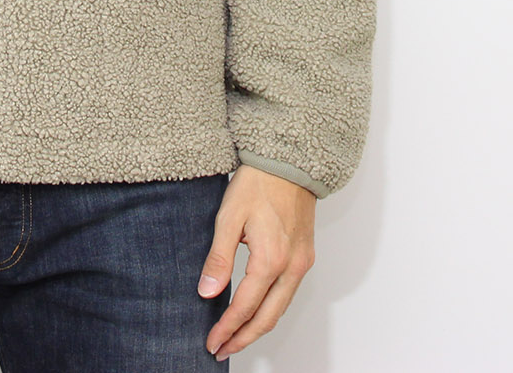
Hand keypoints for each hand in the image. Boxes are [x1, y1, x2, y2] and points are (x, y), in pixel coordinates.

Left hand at [197, 164, 315, 359]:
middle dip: (243, 338)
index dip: (227, 328)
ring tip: (236, 338)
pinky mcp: (305, 256)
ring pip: (280, 309)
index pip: (245, 307)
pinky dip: (271, 310)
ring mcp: (301, 263)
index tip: (212, 342)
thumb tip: (207, 292)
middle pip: (267, 318)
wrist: (288, 162)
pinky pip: (288, 293)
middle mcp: (291, 267)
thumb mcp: (229, 217)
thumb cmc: (257, 183)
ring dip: (258, 328)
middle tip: (222, 350)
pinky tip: (256, 312)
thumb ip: (219, 258)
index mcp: (271, 259)